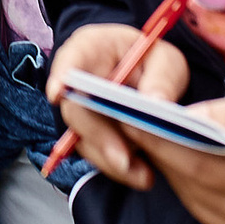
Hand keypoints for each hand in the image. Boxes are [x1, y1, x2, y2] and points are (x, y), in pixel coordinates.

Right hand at [46, 23, 190, 186]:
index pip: (69, 59)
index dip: (60, 76)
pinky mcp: (90, 135)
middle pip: (75, 109)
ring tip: (143, 174)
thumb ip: (163, 78)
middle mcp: (78, 82)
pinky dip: (119, 168)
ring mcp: (82, 111)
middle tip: (123, 159)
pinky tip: (141, 174)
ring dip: (110, 159)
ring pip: (84, 138)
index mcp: (90, 49)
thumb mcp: (166, 61)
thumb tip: (156, 101)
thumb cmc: (152, 61)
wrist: (152, 81)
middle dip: (97, 135)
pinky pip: (97, 154)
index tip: (58, 94)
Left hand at [120, 96, 224, 223]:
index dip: (161, 142)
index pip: (198, 165)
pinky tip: (185, 165)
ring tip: (151, 139)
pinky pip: (209, 218)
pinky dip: (195, 191)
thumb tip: (188, 114)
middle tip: (132, 122)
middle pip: (190, 186)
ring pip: (195, 204)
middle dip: (160, 153)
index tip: (131, 117)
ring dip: (174, 172)